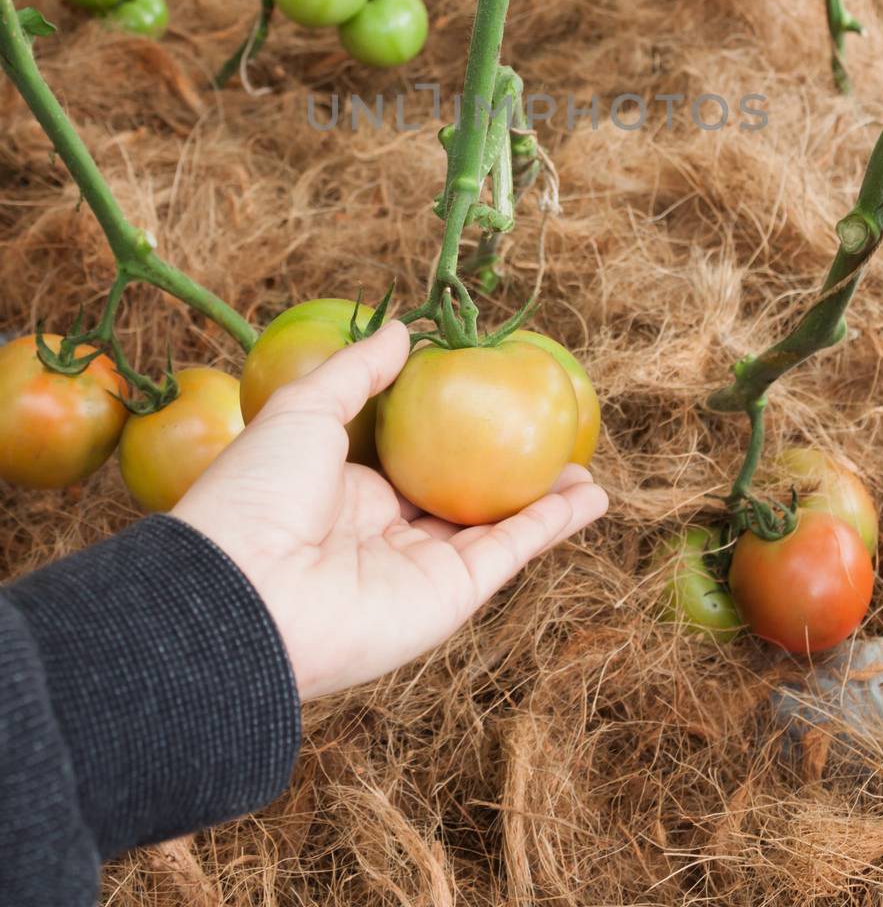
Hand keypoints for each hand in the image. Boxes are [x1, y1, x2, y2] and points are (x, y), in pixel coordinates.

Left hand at [171, 322, 607, 699]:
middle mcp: (384, 535)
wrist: (244, 591)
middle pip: (460, 497)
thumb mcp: (303, 408)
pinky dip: (552, 527)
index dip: (452, 434)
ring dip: (543, 502)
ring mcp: (418, 569)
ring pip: (495, 527)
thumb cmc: (258, 492)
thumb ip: (358, 371)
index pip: (410, 461)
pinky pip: (508, 553)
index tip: (492, 402)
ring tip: (586, 470)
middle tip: (548, 439)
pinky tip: (590, 498)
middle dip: (506, 473)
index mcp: (344, 492)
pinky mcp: (447, 598)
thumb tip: (404, 331)